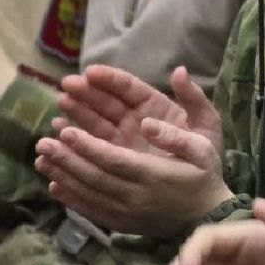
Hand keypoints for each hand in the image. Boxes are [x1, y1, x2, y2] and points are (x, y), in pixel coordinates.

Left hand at [37, 66, 230, 235]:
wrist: (205, 217)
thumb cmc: (204, 176)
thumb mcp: (203, 149)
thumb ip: (175, 135)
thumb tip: (148, 122)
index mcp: (153, 174)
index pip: (112, 159)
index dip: (87, 145)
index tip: (66, 130)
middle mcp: (135, 196)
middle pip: (93, 176)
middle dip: (67, 157)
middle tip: (43, 141)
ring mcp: (126, 212)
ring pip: (87, 193)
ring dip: (63, 175)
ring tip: (42, 158)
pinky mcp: (121, 223)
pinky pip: (90, 210)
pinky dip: (70, 198)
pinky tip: (54, 185)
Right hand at [55, 64, 223, 158]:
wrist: (200, 192)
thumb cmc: (205, 153)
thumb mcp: (206, 124)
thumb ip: (194, 98)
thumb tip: (179, 71)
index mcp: (155, 106)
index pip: (129, 88)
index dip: (110, 79)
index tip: (91, 72)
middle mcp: (134, 119)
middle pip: (106, 101)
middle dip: (86, 92)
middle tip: (66, 85)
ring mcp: (121, 138)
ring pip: (94, 121)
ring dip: (76, 113)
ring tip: (59, 106)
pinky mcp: (112, 158)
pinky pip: (90, 145)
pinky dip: (74, 139)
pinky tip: (58, 134)